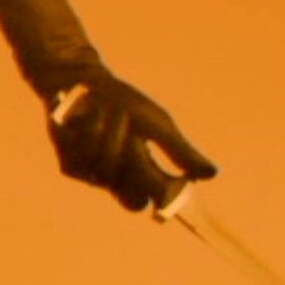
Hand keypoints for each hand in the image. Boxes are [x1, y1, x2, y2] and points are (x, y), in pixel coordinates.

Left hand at [47, 71, 216, 211]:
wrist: (85, 83)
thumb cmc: (126, 103)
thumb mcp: (157, 125)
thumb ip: (181, 151)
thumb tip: (213, 174)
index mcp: (142, 174)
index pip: (157, 202)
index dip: (166, 200)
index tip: (177, 187)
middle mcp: (118, 181)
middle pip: (133, 201)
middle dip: (137, 166)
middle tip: (136, 140)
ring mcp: (93, 177)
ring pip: (109, 174)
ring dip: (112, 138)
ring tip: (113, 113)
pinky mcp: (70, 168)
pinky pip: (87, 161)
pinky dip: (91, 134)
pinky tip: (90, 117)